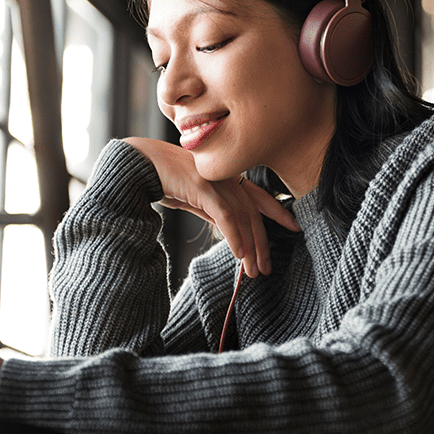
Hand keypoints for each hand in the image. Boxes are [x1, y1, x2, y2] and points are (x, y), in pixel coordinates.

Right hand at [123, 137, 299, 276]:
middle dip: (263, 243)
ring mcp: (217, 180)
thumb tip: (229, 232)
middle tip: (267, 268)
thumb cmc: (164, 179)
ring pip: (243, 218)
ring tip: (254, 271)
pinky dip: (235, 237)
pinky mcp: (204, 187)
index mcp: (228, 177)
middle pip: (254, 213)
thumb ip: (212, 209)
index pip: (260, 197)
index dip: (278, 212)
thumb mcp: (194, 197)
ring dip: (250, 248)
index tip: (294, 227)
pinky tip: (240, 254)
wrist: (138, 162)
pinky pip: (226, 216)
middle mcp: (227, 177)